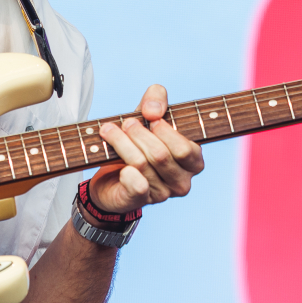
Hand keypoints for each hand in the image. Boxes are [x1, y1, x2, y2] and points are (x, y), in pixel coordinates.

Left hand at [86, 84, 202, 218]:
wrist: (113, 176)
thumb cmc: (139, 142)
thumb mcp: (149, 115)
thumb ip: (156, 100)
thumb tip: (153, 111)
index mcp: (193, 162)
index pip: (185, 149)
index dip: (165, 130)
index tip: (148, 116)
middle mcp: (182, 182)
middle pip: (161, 155)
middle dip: (139, 134)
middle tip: (126, 122)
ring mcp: (162, 194)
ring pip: (141, 164)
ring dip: (121, 143)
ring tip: (108, 130)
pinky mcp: (139, 202)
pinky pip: (137, 187)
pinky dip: (127, 174)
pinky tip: (121, 167)